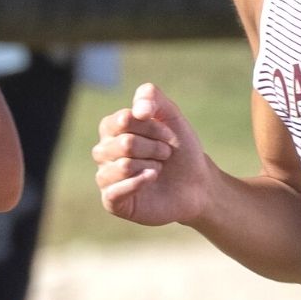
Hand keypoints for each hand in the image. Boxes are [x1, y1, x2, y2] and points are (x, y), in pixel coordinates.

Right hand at [93, 82, 211, 225]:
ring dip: (150, 165)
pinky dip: (139, 183)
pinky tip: (152, 179)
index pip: (123, 120)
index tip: (167, 134)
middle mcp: (104, 152)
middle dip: (154, 148)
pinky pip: (115, 191)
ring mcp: (106, 177)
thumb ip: (152, 97)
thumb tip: (137, 110)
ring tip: (159, 169)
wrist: (197, 185)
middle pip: (124, 144)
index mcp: (112, 130)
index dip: (150, 127)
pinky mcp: (112, 202)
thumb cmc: (180, 150)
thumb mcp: (172, 116)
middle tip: (165, 154)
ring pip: (122, 167)